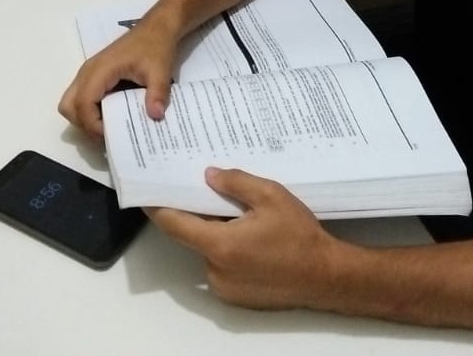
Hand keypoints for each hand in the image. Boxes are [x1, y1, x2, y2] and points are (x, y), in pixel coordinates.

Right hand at [58, 19, 178, 136]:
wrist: (157, 28)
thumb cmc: (156, 47)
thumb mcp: (160, 71)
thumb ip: (157, 93)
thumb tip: (155, 116)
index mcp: (99, 70)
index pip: (83, 104)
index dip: (93, 125)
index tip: (113, 135)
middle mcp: (88, 72)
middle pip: (69, 106)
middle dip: (84, 125)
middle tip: (108, 133)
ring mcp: (88, 73)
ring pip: (71, 103)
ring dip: (85, 118)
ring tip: (109, 126)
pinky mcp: (94, 75)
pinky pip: (81, 97)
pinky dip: (89, 111)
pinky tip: (112, 115)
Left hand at [150, 168, 339, 309]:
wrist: (326, 277)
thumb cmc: (299, 236)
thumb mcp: (271, 197)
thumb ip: (236, 183)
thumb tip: (208, 175)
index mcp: (219, 245)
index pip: (174, 224)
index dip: (158, 207)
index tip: (146, 192)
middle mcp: (215, 270)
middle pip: (194, 237)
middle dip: (201, 216)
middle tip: (212, 193)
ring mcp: (224, 287)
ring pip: (209, 252)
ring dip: (218, 235)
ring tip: (243, 219)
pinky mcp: (235, 298)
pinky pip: (221, 268)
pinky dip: (228, 253)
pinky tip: (252, 242)